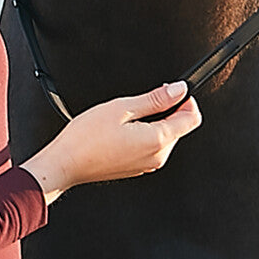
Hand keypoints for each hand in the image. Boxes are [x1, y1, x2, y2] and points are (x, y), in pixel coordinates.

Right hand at [21, 82, 201, 204]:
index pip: (192, 119)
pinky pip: (151, 147)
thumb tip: (178, 90)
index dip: (186, 100)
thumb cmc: (86, 138)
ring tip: (128, 116)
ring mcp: (147, 165)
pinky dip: (144, 134)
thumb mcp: (122, 108)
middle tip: (143, 101)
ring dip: (155, 121)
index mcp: (157, 141)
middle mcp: (157, 157)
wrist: (66, 163)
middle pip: (180, 128)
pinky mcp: (137, 168)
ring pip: (165, 137)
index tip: (174, 91)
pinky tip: (123, 129)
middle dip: (169, 110)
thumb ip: (156, 99)